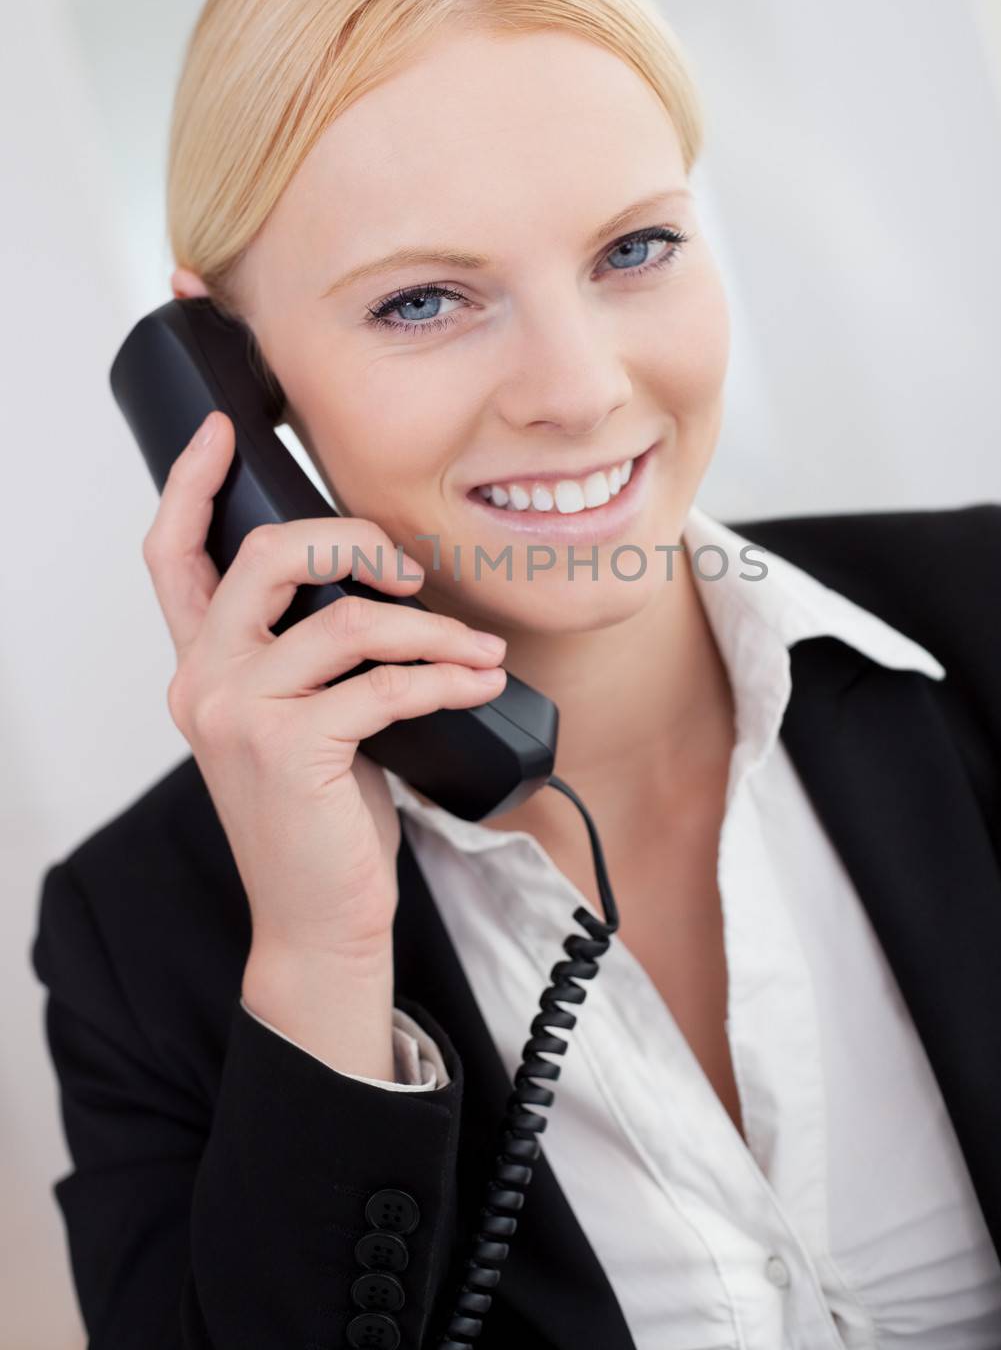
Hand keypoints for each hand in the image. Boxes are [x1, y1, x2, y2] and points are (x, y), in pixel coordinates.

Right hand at [140, 409, 506, 1067]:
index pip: (172, 553)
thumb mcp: (299, 719)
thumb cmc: (318, 816)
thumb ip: (305, 652)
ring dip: (433, 631)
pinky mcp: (290, 747)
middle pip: (264, 554)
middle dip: (351, 541)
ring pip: (348, 619)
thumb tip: (376, 582)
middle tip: (409, 572)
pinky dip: (447, 676)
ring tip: (480, 653)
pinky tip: (480, 684)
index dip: (194, 482)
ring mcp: (239, 712)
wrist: (317, 920)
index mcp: (201, 665)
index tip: (227, 429)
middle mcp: (204, 680)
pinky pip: (386, 681)